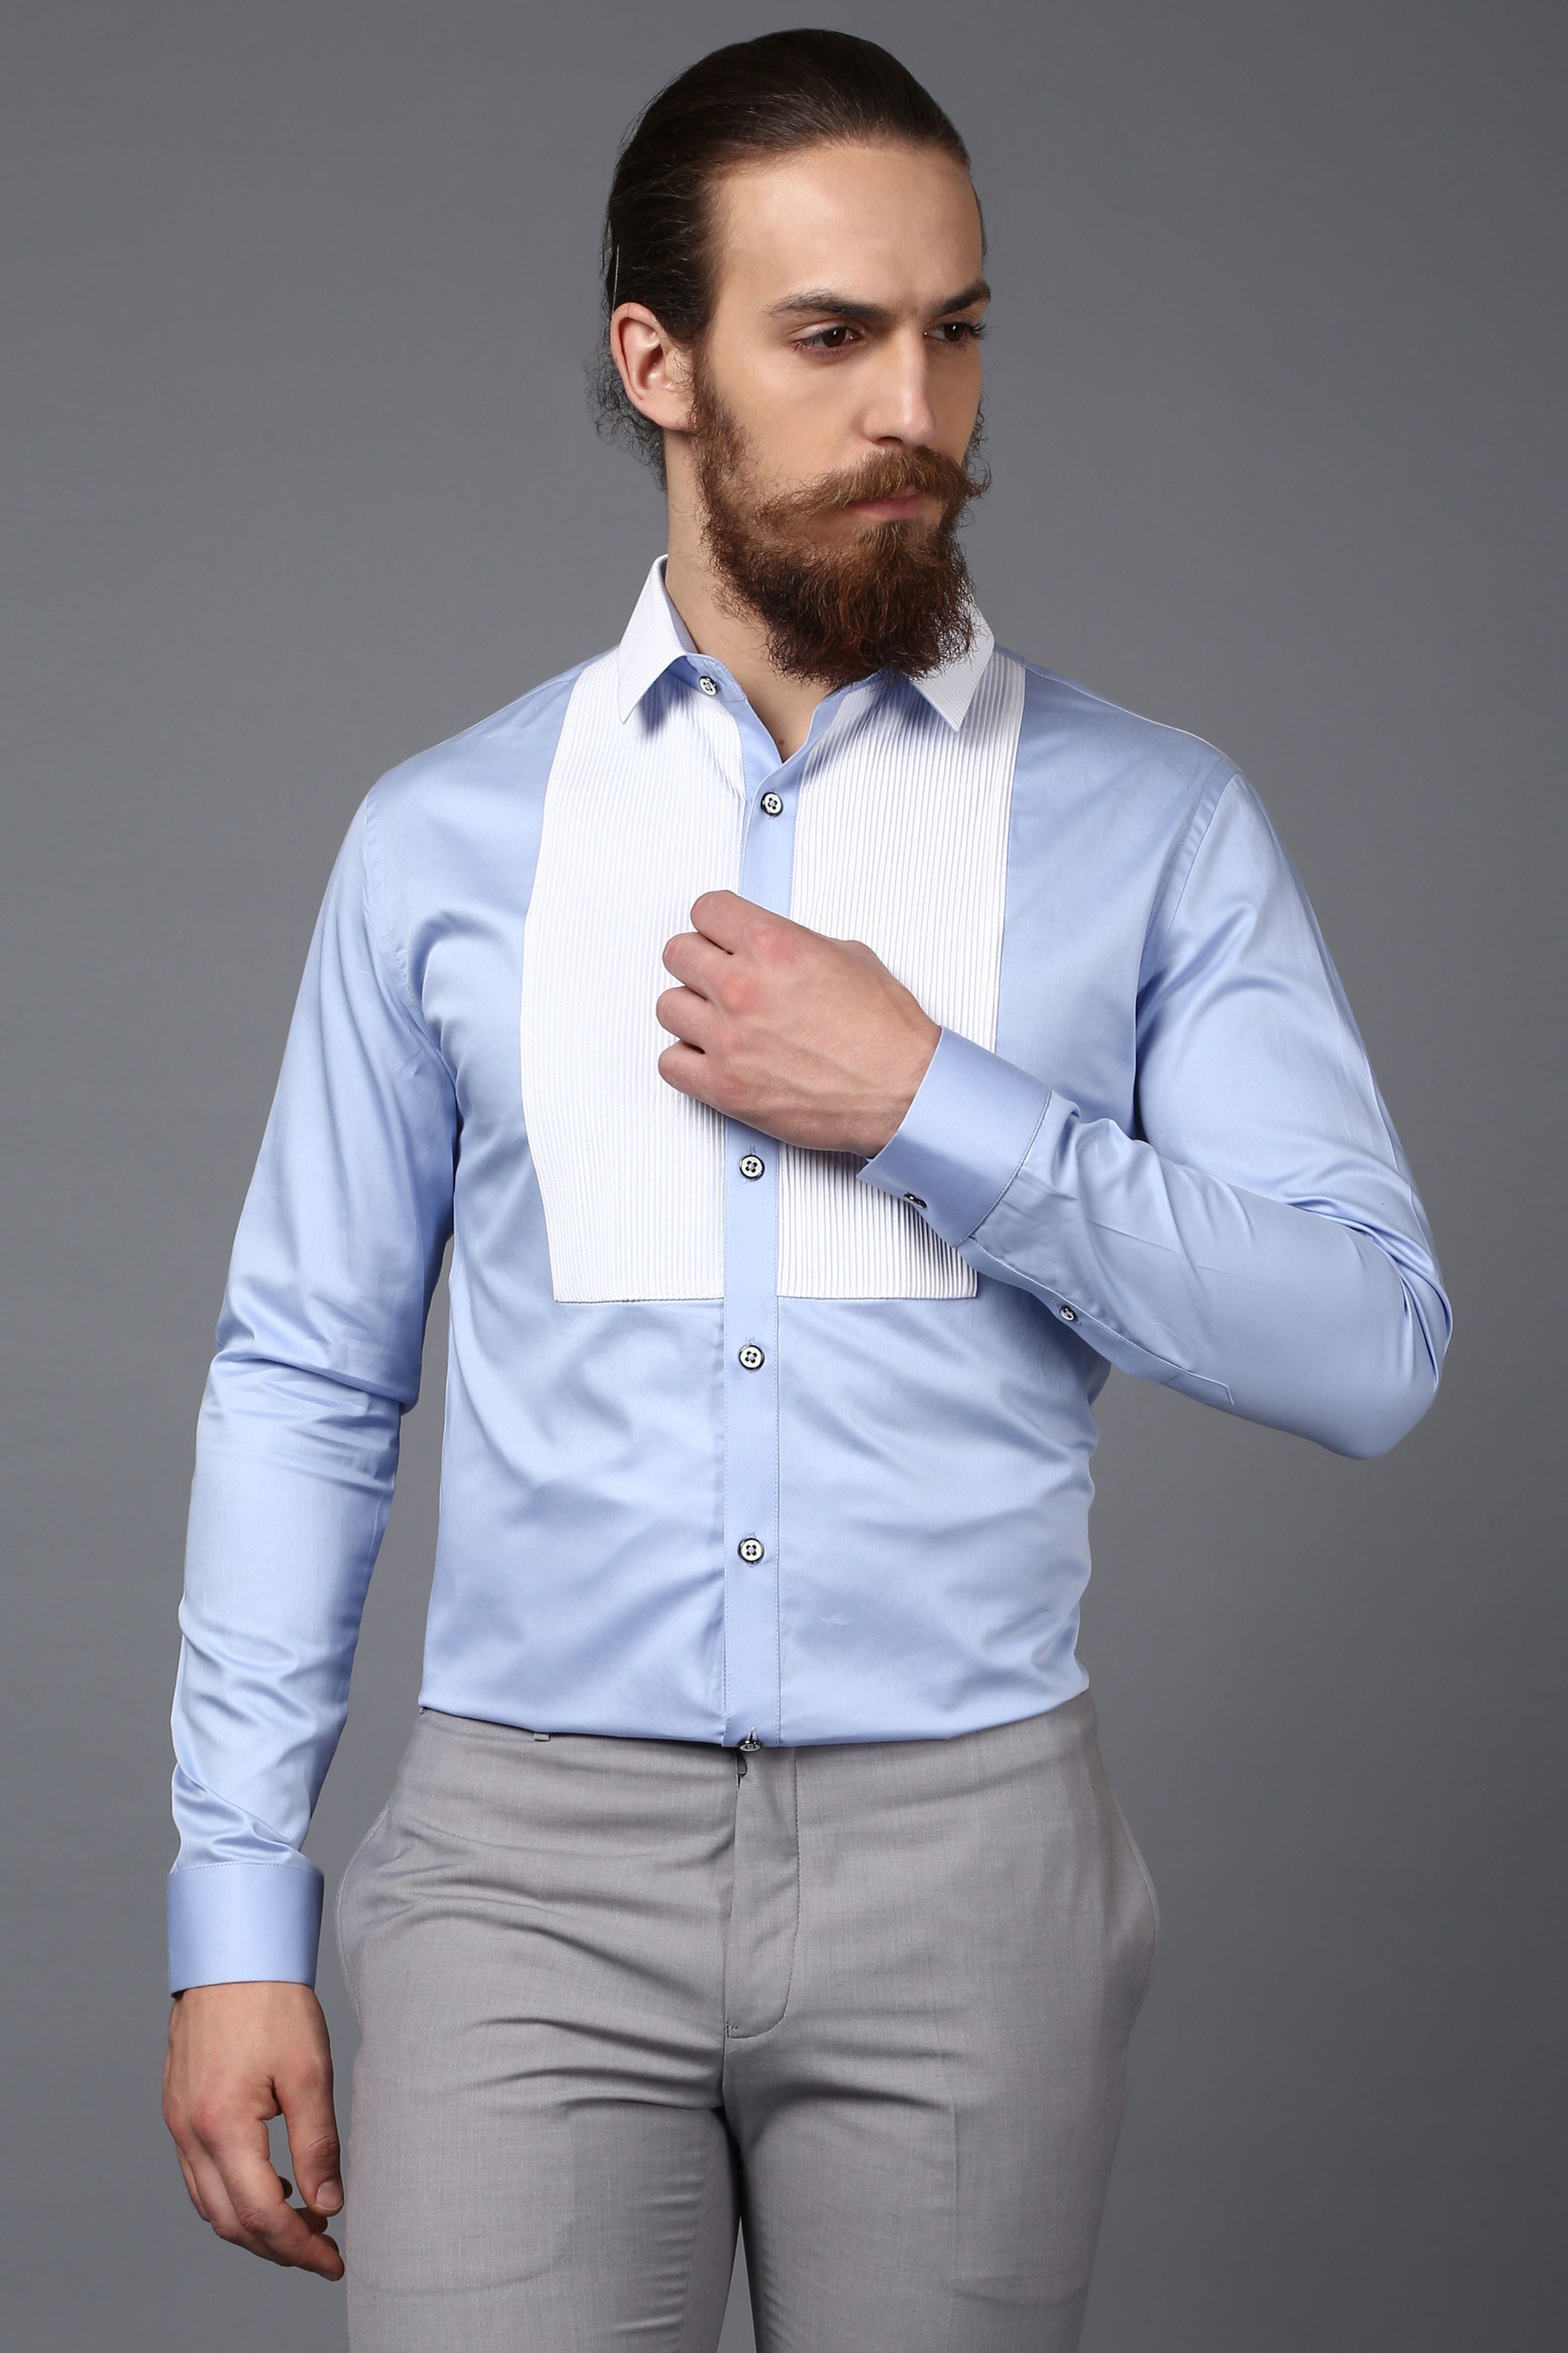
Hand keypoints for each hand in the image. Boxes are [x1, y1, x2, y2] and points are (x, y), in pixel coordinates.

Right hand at [163, 1981, 343, 2279]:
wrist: (232, 1954)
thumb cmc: (273, 2002)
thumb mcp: (309, 2071)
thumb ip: (317, 2145)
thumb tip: (328, 2204)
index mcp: (222, 2125)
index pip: (260, 2214)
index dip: (299, 2247)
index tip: (333, 2261)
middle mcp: (189, 2132)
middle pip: (229, 2222)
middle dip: (277, 2246)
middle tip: (322, 2249)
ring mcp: (178, 2122)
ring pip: (209, 2204)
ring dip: (252, 2225)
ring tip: (302, 2221)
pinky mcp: (178, 2109)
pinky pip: (199, 2176)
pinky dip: (232, 2195)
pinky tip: (268, 2185)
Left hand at [658, 891, 939, 1155]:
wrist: (905, 1093)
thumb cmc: (887, 1035)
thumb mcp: (849, 956)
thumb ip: (796, 943)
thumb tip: (771, 945)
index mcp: (773, 945)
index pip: (705, 910)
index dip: (716, 923)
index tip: (721, 936)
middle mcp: (743, 988)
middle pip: (677, 954)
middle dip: (699, 963)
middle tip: (718, 977)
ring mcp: (728, 1039)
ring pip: (667, 1007)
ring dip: (691, 1011)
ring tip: (718, 1020)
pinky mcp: (724, 1086)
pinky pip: (669, 1063)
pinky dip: (686, 1060)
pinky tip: (712, 1057)